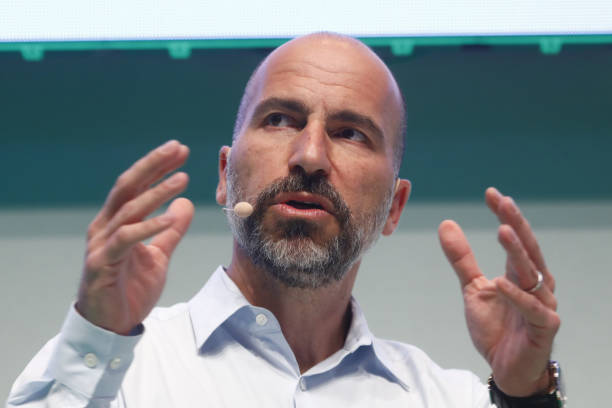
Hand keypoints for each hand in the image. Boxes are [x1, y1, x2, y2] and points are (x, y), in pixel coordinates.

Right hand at [76, 140, 193, 334]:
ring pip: (130, 210)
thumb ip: (171, 230)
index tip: (179, 150)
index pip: (136, 186)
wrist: (111, 326)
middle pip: (128, 188)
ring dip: (157, 193)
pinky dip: (150, 227)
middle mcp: (105, 227)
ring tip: (182, 179)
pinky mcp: (102, 264)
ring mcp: (102, 245)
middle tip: (177, 148)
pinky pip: (127, 239)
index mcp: (116, 222)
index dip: (156, 167)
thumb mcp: (159, 255)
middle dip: (153, 166)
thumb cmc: (130, 288)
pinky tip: (171, 217)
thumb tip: (186, 203)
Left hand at [438, 187, 559, 396]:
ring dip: (518, 252)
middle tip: (504, 202)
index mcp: (520, 273)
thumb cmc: (496, 327)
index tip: (491, 194)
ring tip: (503, 230)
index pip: (515, 237)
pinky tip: (500, 282)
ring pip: (533, 274)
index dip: (505, 215)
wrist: (506, 367)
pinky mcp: (545, 327)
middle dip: (516, 224)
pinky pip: (532, 309)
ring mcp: (543, 305)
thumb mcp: (473, 289)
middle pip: (528, 250)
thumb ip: (462, 259)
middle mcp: (536, 284)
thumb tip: (447, 223)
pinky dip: (517, 296)